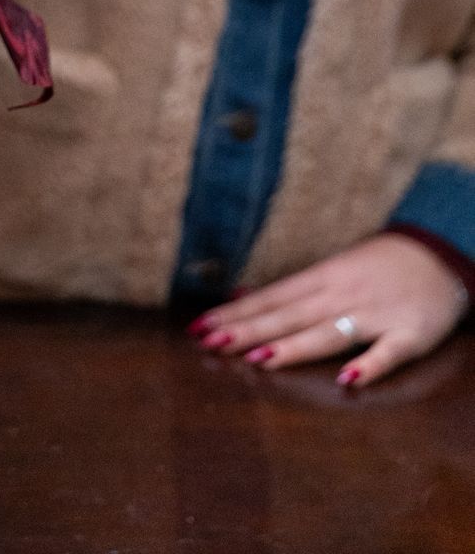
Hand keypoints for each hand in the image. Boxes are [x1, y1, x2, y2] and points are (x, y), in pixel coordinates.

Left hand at [190, 234, 470, 386]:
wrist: (437, 255)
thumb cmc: (376, 267)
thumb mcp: (330, 270)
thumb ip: (289, 290)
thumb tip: (239, 296)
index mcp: (321, 279)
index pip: (270, 298)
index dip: (235, 313)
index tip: (199, 326)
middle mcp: (341, 296)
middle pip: (288, 315)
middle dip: (248, 330)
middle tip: (210, 343)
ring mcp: (374, 316)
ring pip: (327, 333)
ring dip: (292, 346)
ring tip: (257, 359)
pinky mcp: (408, 335)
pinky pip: (387, 353)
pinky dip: (368, 366)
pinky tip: (345, 381)